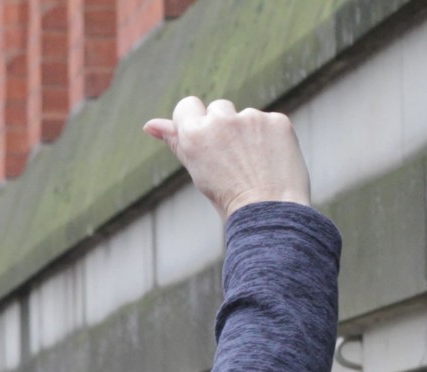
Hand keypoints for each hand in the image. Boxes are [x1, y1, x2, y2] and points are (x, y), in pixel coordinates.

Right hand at [145, 97, 310, 221]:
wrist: (268, 211)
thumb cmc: (227, 197)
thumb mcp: (195, 169)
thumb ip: (175, 142)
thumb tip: (149, 125)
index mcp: (194, 133)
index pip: (187, 105)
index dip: (194, 121)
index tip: (204, 139)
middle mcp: (221, 120)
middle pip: (218, 107)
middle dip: (223, 126)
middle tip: (231, 159)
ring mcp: (252, 118)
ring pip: (245, 116)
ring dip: (248, 132)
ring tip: (253, 163)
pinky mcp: (277, 121)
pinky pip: (269, 123)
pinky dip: (270, 137)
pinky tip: (271, 160)